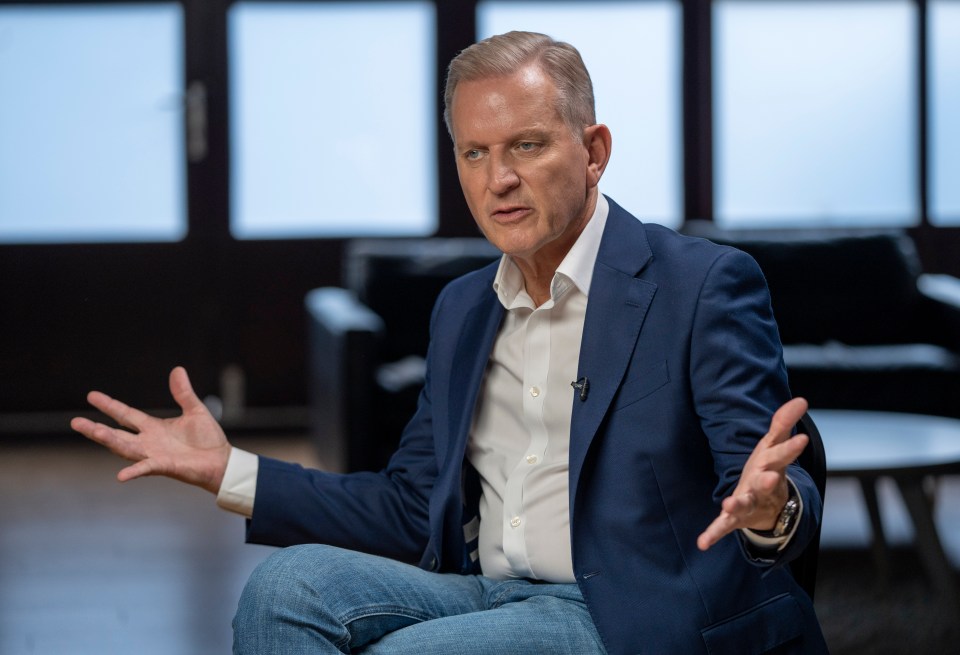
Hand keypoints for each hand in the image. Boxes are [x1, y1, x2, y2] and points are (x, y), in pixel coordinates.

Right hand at [70, 366, 231, 493]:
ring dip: (109, 441)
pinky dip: (135, 471)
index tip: (91, 395)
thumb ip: (183, 393)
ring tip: (92, 432)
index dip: (110, 405)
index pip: (126, 415)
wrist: (222, 461)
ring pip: (125, 448)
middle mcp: (149, 442)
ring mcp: (155, 455)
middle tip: (75, 422)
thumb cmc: (208, 439)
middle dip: (96, 429)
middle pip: (117, 434)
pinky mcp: (166, 466)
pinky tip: (120, 476)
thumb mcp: (195, 410)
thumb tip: (177, 369)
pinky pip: (147, 468)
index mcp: (154, 428)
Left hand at [697, 397, 809, 550]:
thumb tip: (801, 399)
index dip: (791, 448)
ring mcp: (750, 503)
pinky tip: (702, 543)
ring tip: (729, 503)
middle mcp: (763, 487)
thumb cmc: (768, 470)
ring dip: (738, 504)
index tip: (802, 438)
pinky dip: (713, 534)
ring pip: (745, 504)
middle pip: (766, 483)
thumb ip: (783, 423)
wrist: (770, 508)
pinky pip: (723, 526)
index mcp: (772, 467)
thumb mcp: (774, 446)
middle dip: (768, 480)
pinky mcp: (735, 518)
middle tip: (771, 477)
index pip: (782, 455)